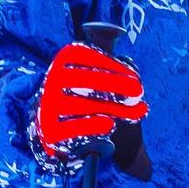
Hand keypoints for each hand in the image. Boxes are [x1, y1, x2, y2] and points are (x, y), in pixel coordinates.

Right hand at [34, 41, 145, 159]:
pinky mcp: (51, 130)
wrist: (58, 127)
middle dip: (114, 84)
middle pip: (83, 80)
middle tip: (139, 91)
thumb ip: (117, 78)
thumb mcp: (97, 79)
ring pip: (83, 105)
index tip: (135, 77)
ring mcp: (49, 105)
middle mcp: (53, 80)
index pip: (85, 57)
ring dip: (114, 108)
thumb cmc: (85, 97)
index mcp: (64, 61)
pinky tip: (110, 124)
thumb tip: (137, 90)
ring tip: (136, 111)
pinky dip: (93, 125)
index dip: (111, 66)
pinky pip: (74, 127)